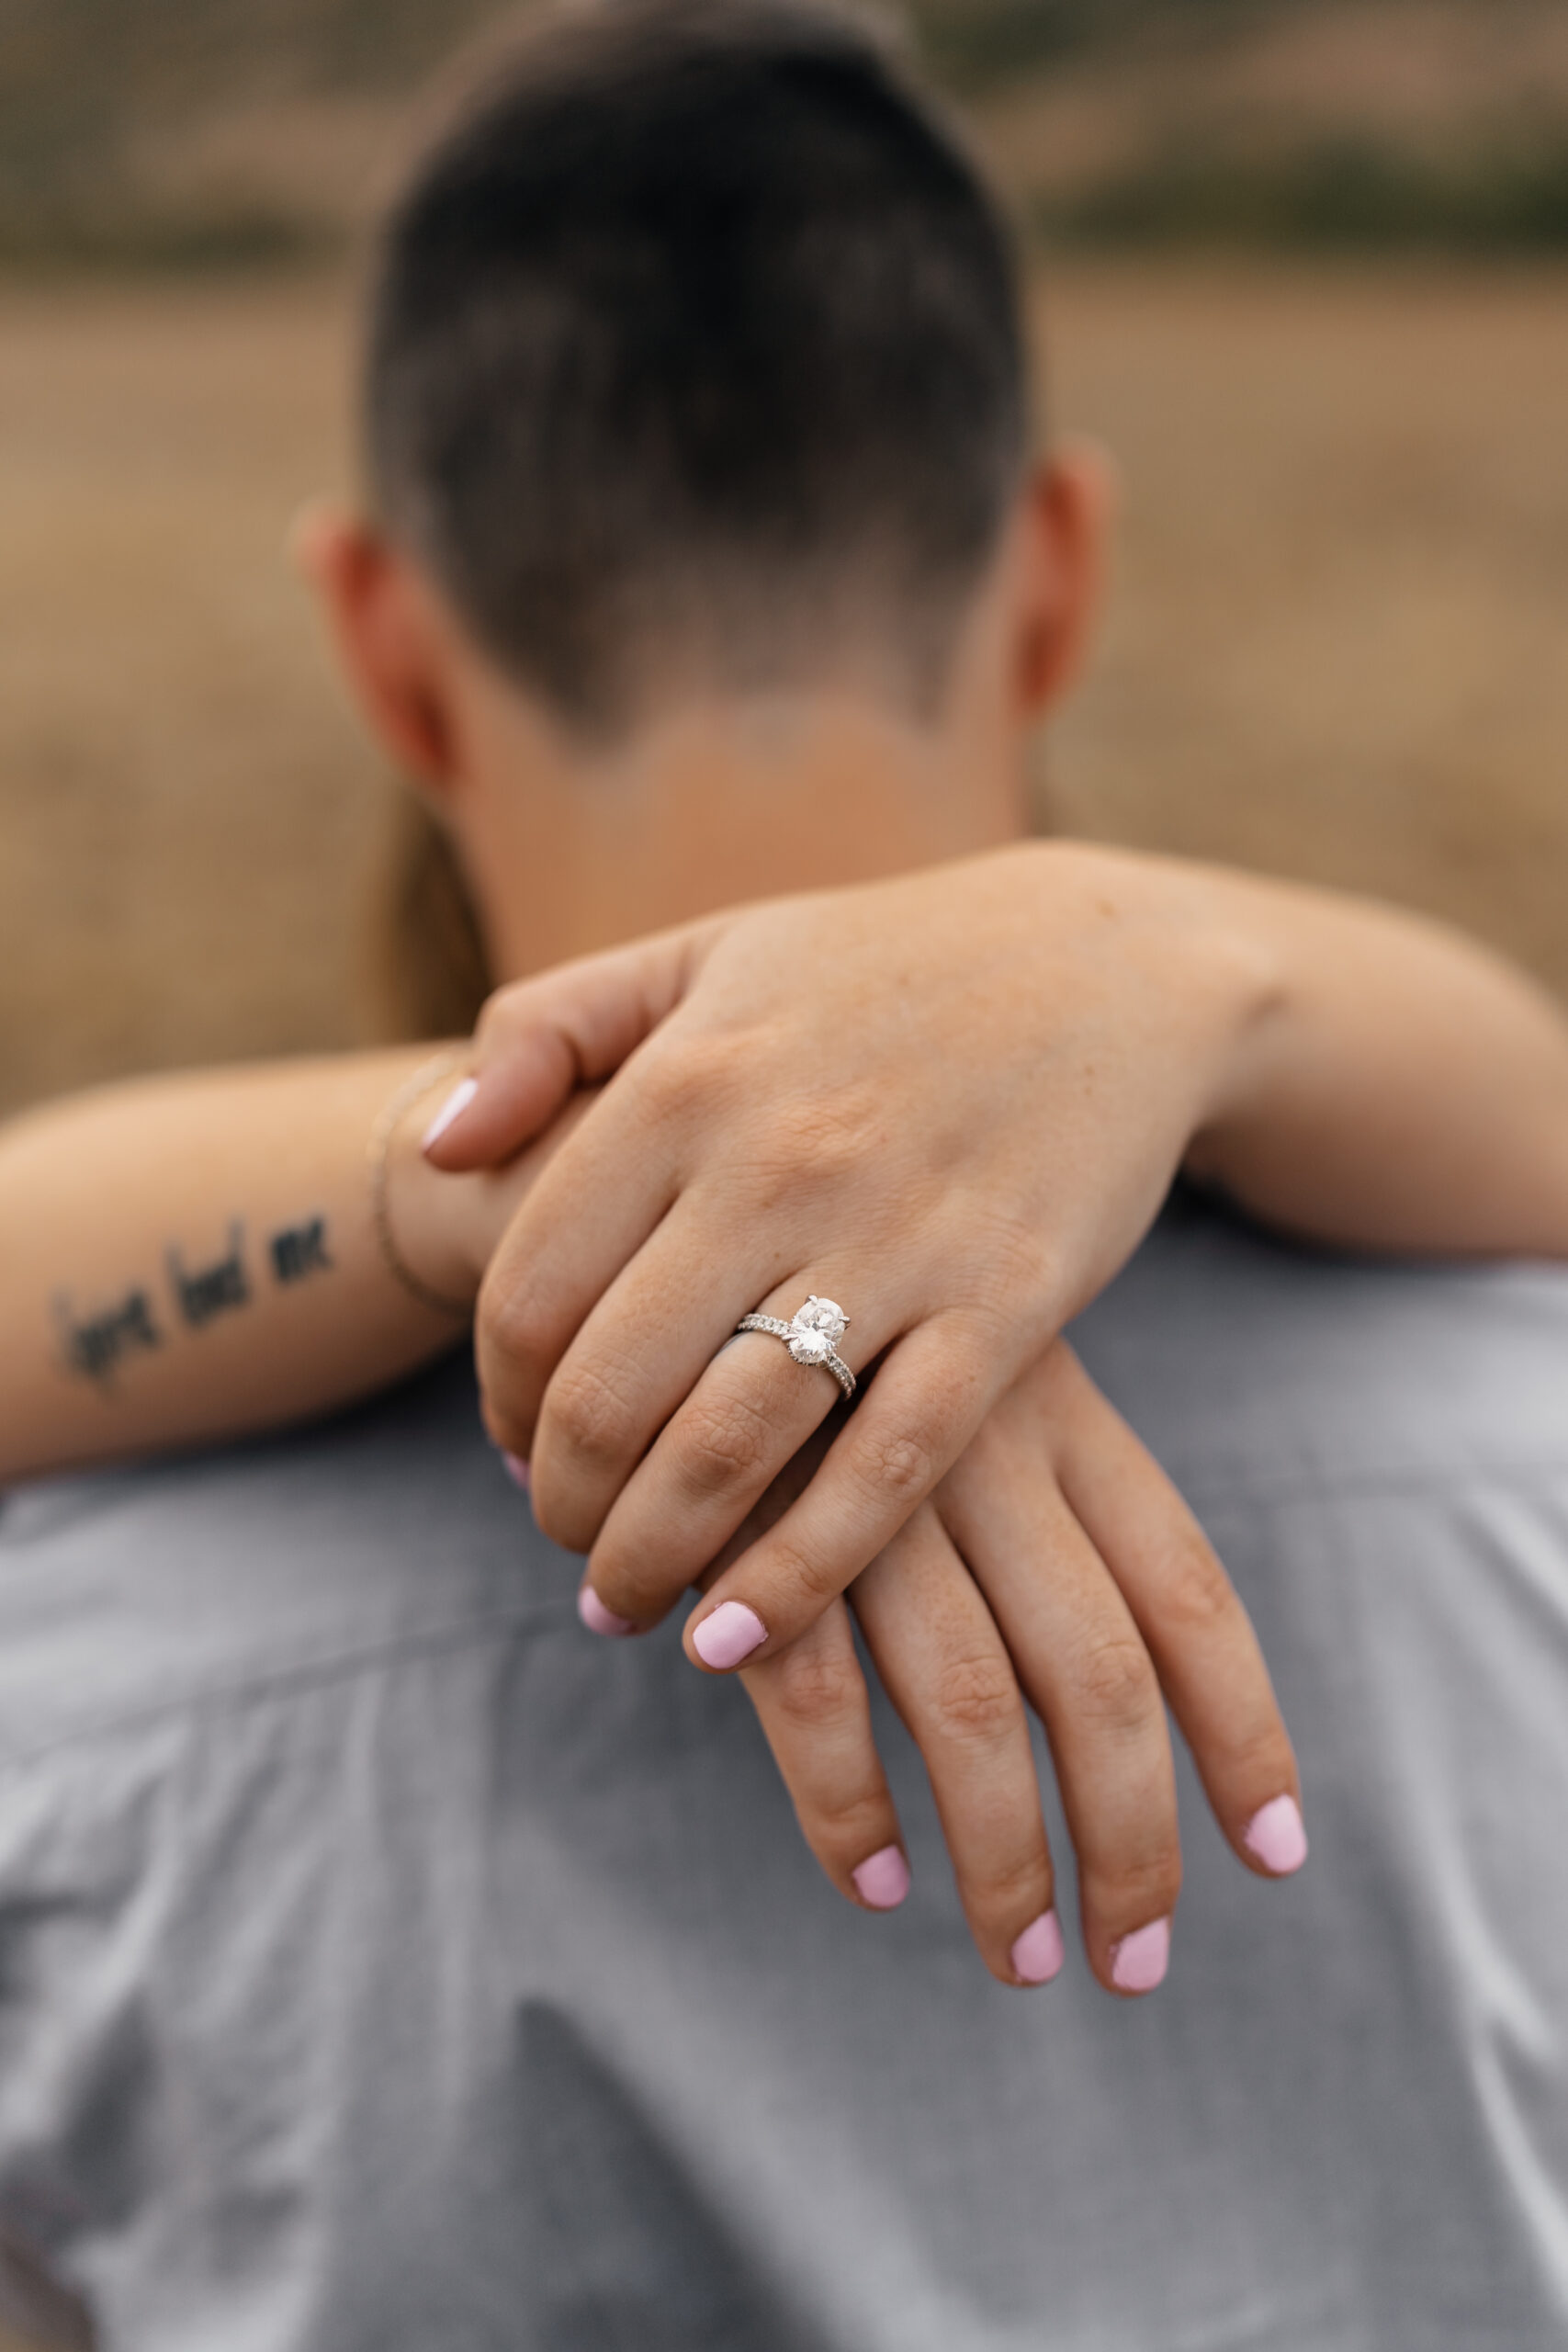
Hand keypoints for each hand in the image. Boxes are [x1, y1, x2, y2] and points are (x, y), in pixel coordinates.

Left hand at [425, 840, 1277, 1665]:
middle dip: (562, 1501)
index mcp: (684, 1080)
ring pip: (729, 1449)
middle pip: (609, 1392)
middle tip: (564, 1538)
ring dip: (652, 1557)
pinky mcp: (1006, 1305)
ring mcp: (896, 1239)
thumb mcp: (697, 953)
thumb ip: (546, 1031)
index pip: (529, 1289)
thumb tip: (435, 1145)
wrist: (1104, 963)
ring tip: (628, 1604)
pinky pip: (884, 1472)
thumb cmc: (876, 968)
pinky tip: (735, 1638)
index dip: (496, 1394)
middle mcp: (775, 1161)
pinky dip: (794, 1575)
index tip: (512, 1439)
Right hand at [661, 1340, 1304, 1991]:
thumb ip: (1041, 1492)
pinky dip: (851, 1807)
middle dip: (1132, 1840)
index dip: (1243, 1730)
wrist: (651, 1224)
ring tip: (1025, 1958)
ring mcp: (864, 1491)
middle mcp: (982, 1451)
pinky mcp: (746, 1529)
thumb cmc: (830, 1327)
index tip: (1276, 1853)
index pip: (1188, 1588)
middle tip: (1134, 1965)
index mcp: (1057, 1415)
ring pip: (971, 1705)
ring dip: (1004, 1857)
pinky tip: (878, 1885)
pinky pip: (812, 1698)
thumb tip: (1126, 1687)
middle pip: (1098, 1676)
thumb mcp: (966, 1369)